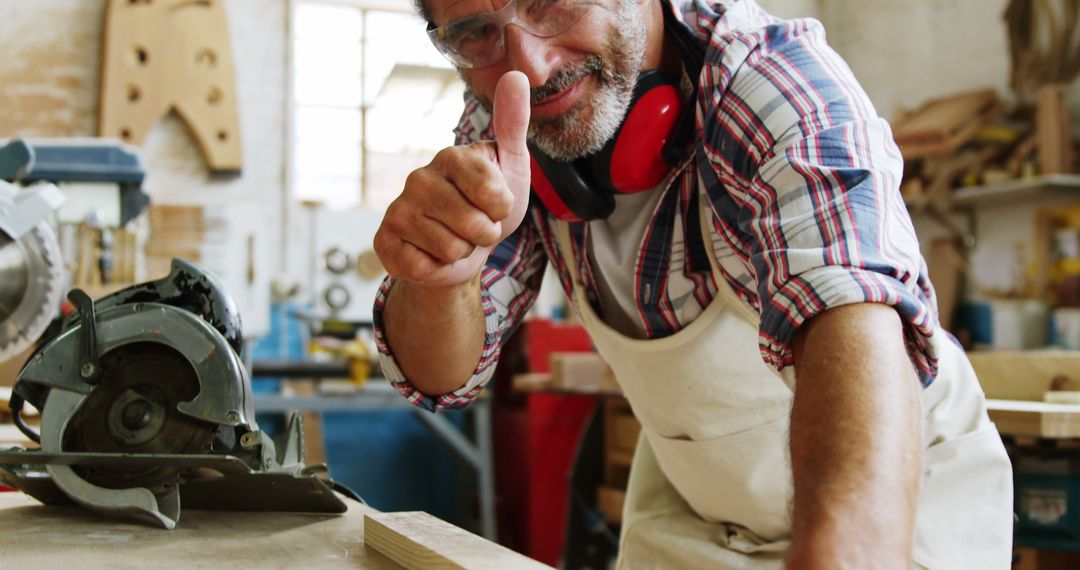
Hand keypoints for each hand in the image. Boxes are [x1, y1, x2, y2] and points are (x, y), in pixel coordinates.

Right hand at [374, 71, 530, 287]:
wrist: (460, 250)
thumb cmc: (485, 206)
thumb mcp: (510, 166)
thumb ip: (513, 124)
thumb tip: (516, 75)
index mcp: (451, 157)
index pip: (496, 194)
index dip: (503, 210)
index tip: (494, 204)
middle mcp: (419, 178)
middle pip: (474, 225)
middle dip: (484, 235)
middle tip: (474, 227)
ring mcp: (398, 210)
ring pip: (452, 250)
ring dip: (461, 253)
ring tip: (453, 240)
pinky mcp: (384, 242)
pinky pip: (424, 267)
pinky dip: (435, 269)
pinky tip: (430, 254)